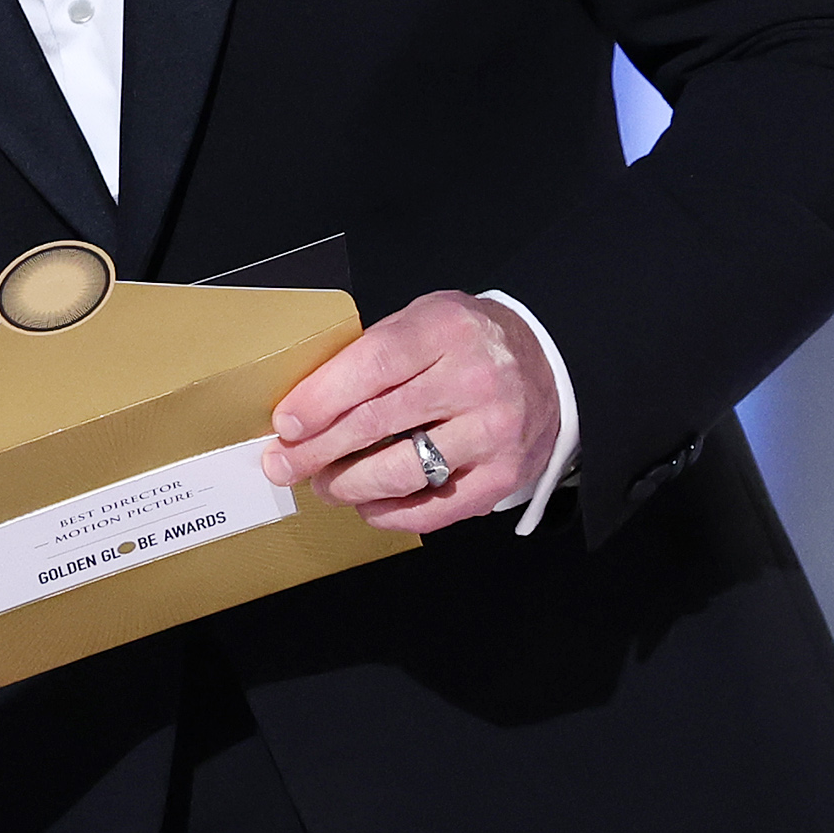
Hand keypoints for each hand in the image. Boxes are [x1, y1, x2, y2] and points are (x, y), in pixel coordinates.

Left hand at [260, 289, 561, 534]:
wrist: (549, 363)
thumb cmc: (468, 343)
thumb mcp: (425, 319)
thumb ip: (374, 353)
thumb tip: (306, 405)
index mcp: (446, 330)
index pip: (371, 366)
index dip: (321, 399)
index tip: (286, 425)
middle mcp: (474, 380)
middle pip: (377, 422)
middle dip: (318, 450)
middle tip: (284, 464)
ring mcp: (493, 432)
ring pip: (402, 472)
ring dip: (348, 486)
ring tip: (323, 484)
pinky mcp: (503, 475)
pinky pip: (434, 508)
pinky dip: (390, 513)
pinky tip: (367, 505)